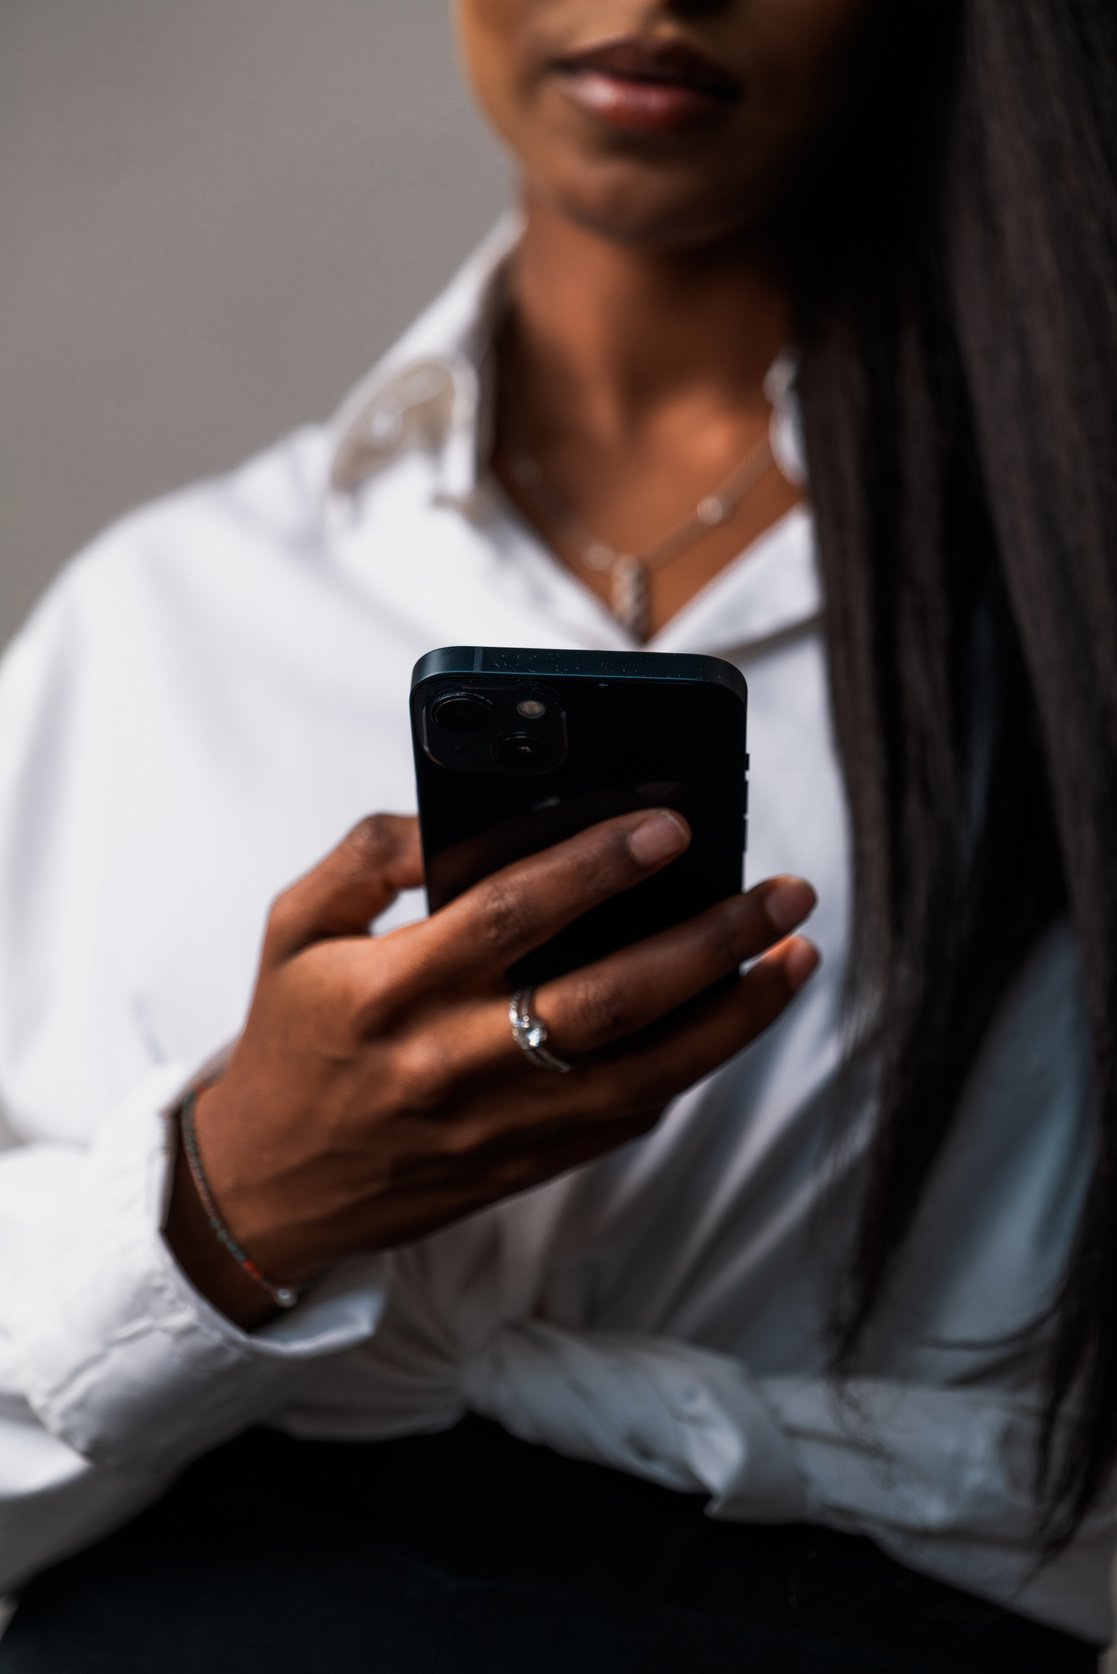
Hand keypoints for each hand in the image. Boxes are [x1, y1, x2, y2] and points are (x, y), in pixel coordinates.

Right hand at [165, 811, 817, 1326]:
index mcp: (389, 991)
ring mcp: (497, 1126)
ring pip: (643, 1072)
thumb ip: (365, 857)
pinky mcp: (525, 1166)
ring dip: (734, 1016)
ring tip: (795, 956)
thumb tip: (451, 819)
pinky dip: (688, 1069)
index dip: (598, 868)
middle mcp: (451, 1063)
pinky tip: (728, 1019)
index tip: (674, 827)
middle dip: (711, 941)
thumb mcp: (293, 929)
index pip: (510, 916)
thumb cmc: (291, 1040)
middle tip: (783, 892)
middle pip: (607, 1001)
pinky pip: (625, 1118)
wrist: (269, 1188)